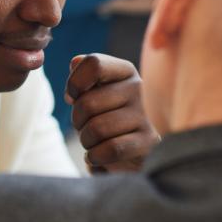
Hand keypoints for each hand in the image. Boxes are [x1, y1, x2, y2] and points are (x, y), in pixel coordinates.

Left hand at [65, 54, 159, 172]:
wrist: (128, 154)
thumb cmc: (103, 117)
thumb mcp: (91, 93)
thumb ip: (80, 75)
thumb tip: (74, 71)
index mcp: (124, 71)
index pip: (93, 64)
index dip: (75, 83)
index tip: (74, 96)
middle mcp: (138, 87)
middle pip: (87, 103)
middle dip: (77, 120)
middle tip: (86, 125)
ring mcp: (145, 114)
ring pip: (96, 129)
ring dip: (86, 141)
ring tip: (95, 141)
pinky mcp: (148, 142)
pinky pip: (110, 149)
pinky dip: (96, 157)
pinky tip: (99, 155)